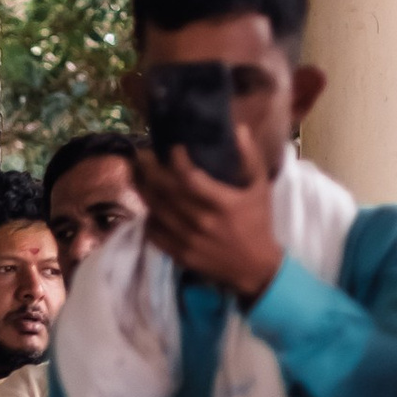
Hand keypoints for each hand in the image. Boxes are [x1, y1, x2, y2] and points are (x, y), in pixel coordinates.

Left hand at [131, 144, 283, 302]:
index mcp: (223, 203)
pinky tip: (148, 204)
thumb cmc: (257, 222)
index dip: (176, 159)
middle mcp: (202, 221)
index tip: (173, 147)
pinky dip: (148, 217)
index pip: (189, 177)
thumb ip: (250, 157)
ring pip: (155, 210)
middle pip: (165, 191)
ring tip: (136, 172)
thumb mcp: (260, 188)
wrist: (255, 267)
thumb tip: (239, 128)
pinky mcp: (179, 254)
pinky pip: (154, 232)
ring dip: (143, 189)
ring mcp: (188, 240)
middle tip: (142, 154)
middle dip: (149, 169)